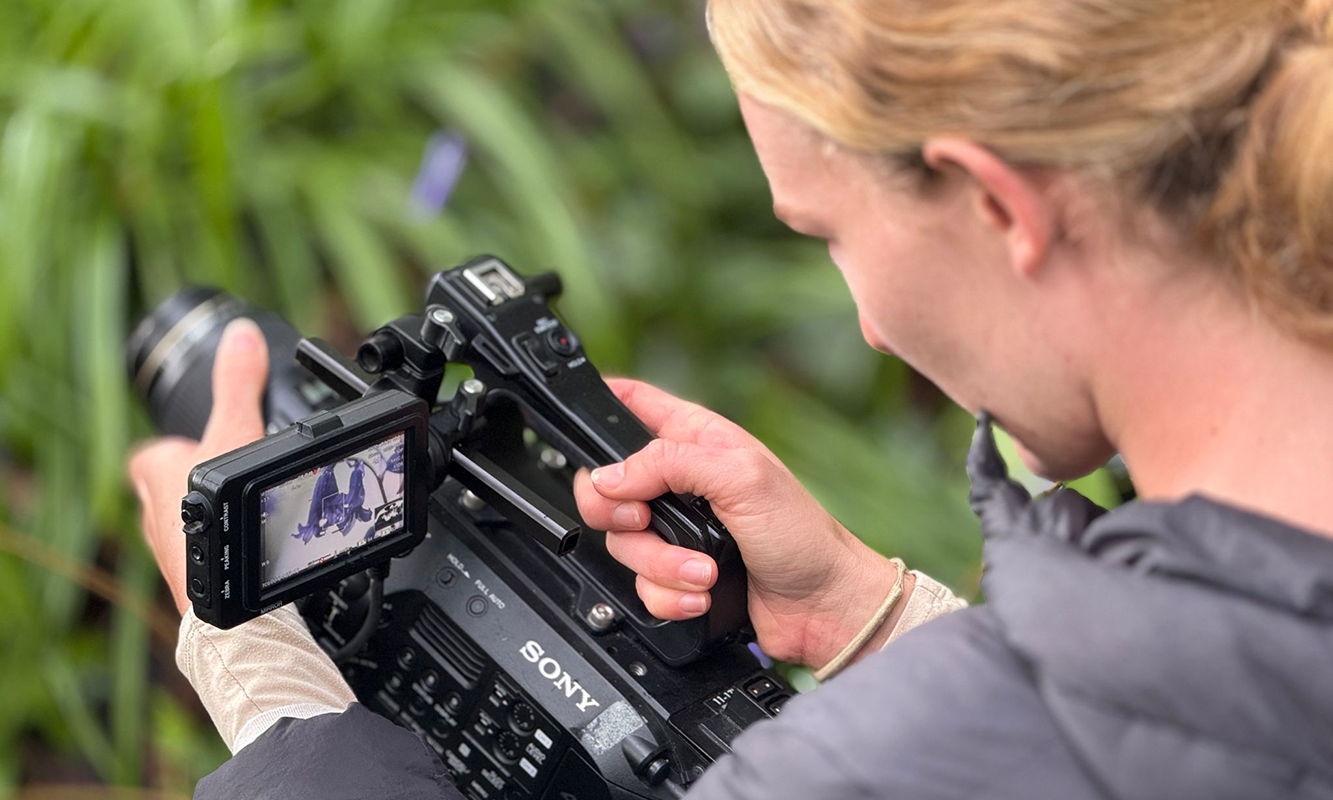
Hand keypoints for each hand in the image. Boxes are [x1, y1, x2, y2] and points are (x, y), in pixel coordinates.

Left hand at [128, 319, 268, 614]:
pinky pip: (200, 554)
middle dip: (192, 484)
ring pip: (182, 524)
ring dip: (206, 518)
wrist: (224, 583)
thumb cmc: (221, 510)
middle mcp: (152, 511)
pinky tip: (246, 549)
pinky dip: (218, 549)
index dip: (173, 449)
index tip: (198, 447)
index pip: (152, 454)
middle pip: (166, 488)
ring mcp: (168, 549)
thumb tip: (244, 336)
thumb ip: (238, 384)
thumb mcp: (237, 432)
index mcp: (156, 470)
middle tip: (230, 479)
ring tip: (243, 514)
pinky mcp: (188, 578)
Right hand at [573, 379, 913, 668]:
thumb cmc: (802, 535)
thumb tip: (610, 476)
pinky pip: (642, 586)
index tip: (583, 426)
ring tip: (702, 569)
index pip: (632, 404)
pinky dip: (670, 594)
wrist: (822, 608)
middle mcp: (680, 483)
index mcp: (696, 439)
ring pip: (623, 544)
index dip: (602, 406)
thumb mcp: (739, 478)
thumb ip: (668, 464)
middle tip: (645, 520)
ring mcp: (677, 531)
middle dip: (620, 513)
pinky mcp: (678, 574)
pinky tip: (702, 591)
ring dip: (661, 564)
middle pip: (607, 487)